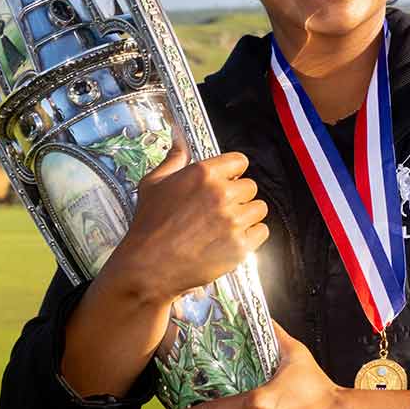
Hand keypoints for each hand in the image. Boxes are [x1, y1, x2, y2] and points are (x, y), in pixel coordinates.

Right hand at [101, 135, 267, 304]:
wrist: (148, 266)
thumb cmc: (148, 225)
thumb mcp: (153, 184)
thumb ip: (173, 160)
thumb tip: (180, 142)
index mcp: (203, 174)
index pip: (239, 161)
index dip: (234, 172)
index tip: (228, 181)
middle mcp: (221, 194)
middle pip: (251, 186)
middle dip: (239, 196)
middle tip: (220, 210)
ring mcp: (233, 221)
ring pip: (259, 209)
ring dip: (246, 216)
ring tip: (225, 226)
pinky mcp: (241, 246)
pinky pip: (261, 232)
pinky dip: (251, 236)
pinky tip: (230, 240)